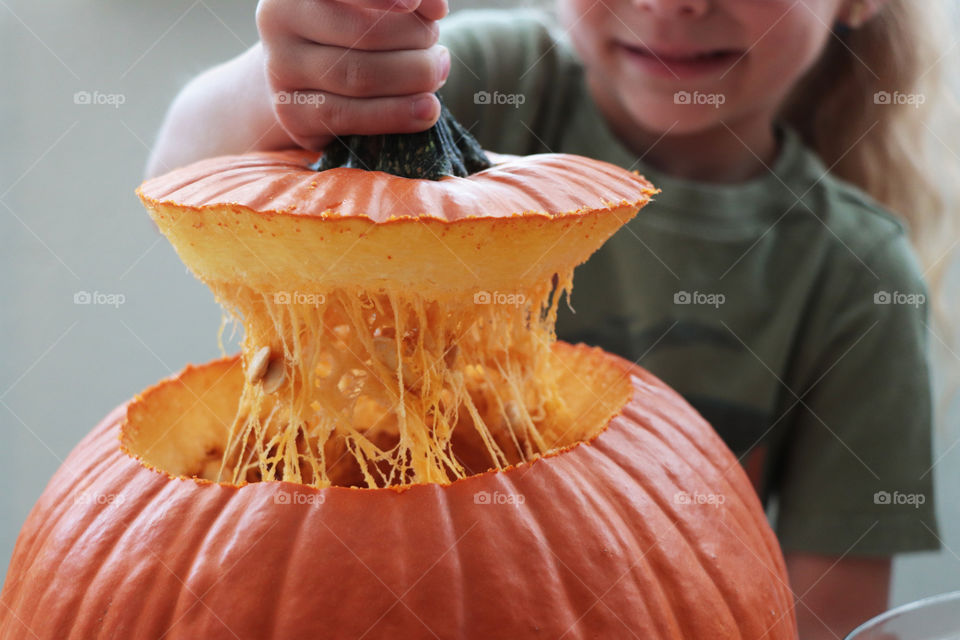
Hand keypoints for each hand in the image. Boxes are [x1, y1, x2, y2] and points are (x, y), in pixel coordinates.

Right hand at [256, 0, 450, 150]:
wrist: (312, 82)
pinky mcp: (291, 113)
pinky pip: (347, 116)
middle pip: (361, 31)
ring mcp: (280, 68)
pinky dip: (395, 114)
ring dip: (411, 78)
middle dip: (415, 42)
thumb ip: (407, 2)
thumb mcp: (376, 6)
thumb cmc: (356, 30)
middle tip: (438, 52)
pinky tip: (426, 110)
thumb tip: (435, 8)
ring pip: (356, 76)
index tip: (429, 10)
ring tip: (435, 75)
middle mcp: (277, 19)